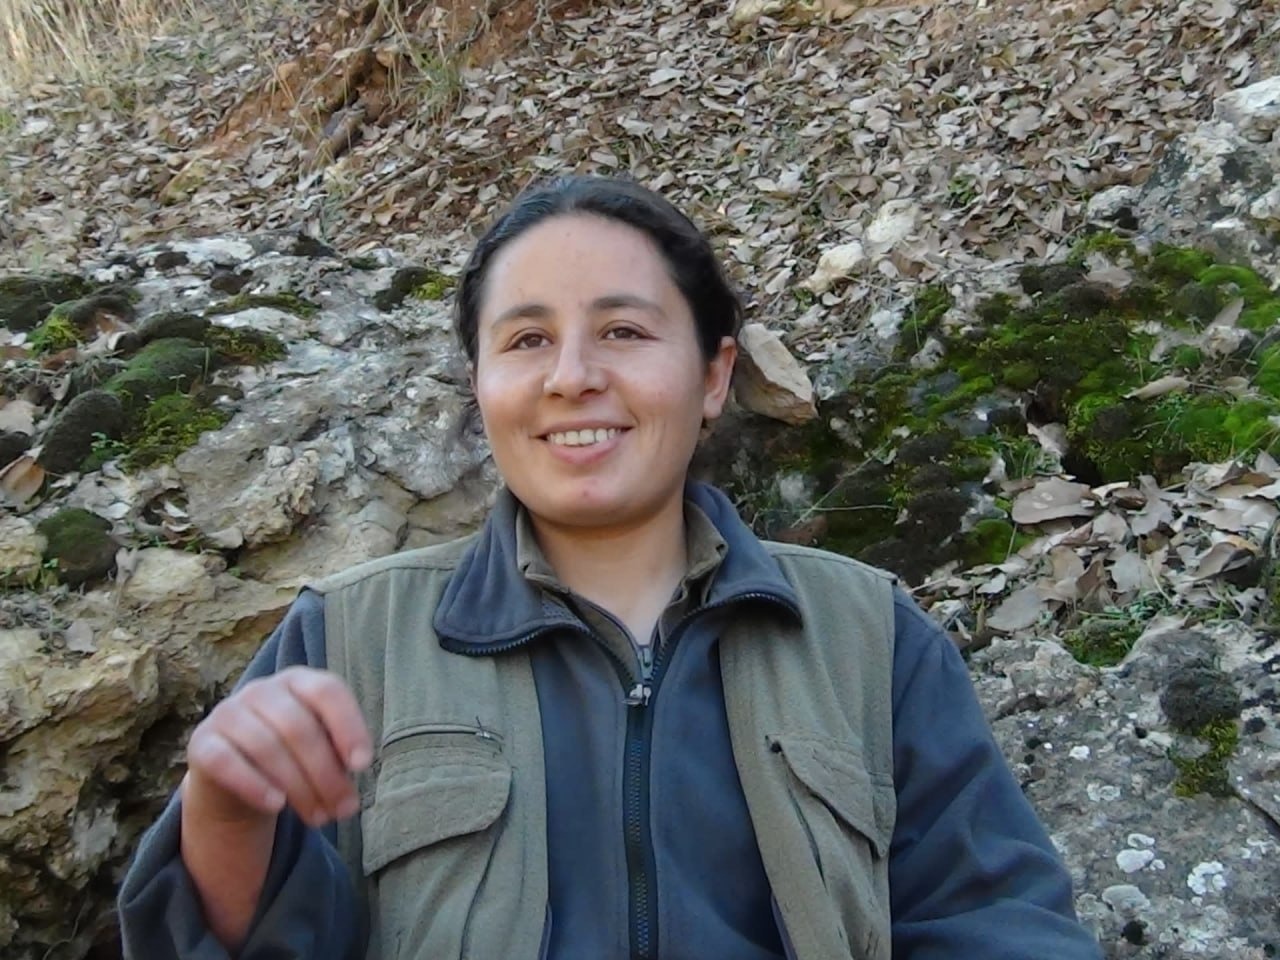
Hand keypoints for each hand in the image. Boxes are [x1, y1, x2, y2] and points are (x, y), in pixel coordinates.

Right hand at [183, 666, 373, 828]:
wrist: (235, 775)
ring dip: (298, 788)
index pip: (327, 691)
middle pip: (299, 727)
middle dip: (326, 774)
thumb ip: (338, 757)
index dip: (348, 726)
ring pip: (267, 747)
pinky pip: (226, 762)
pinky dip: (254, 785)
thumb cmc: (292, 756)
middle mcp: (261, 690)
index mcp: (298, 681)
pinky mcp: (201, 742)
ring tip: (319, 817)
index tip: (362, 765)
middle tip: (344, 809)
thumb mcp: (320, 749)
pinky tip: (276, 806)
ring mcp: (228, 712)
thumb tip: (352, 782)